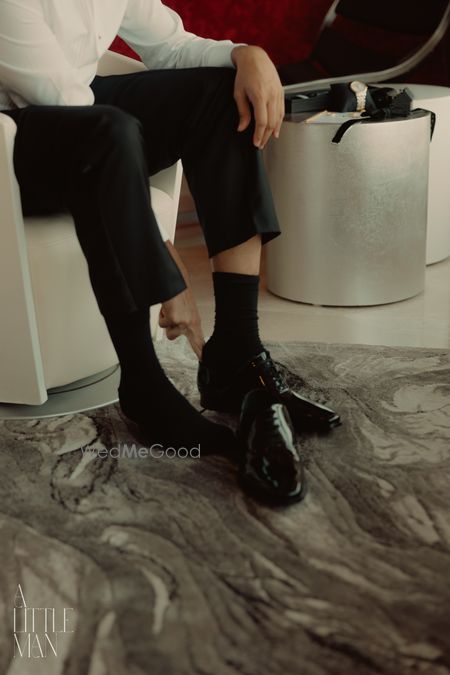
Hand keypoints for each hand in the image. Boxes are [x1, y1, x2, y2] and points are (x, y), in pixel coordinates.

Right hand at [158, 241, 204, 359]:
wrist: (176, 280)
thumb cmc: (178, 294)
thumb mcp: (183, 310)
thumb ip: (181, 323)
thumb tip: (175, 334)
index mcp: (194, 321)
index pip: (198, 341)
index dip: (200, 352)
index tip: (204, 361)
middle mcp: (191, 323)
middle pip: (177, 338)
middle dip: (171, 329)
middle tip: (176, 323)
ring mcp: (183, 322)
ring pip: (168, 332)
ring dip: (165, 320)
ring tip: (170, 308)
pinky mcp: (175, 319)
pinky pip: (162, 323)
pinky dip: (161, 314)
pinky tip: (168, 305)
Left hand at [231, 45, 283, 148]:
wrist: (255, 57)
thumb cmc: (245, 73)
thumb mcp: (239, 93)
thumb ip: (242, 112)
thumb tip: (242, 128)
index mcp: (259, 95)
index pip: (262, 121)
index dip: (259, 135)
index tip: (256, 143)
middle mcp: (271, 95)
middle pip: (271, 123)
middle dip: (265, 136)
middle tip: (260, 144)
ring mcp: (278, 93)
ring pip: (278, 118)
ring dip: (272, 131)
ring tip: (267, 140)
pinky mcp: (281, 92)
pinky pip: (282, 110)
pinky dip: (279, 122)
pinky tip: (276, 130)